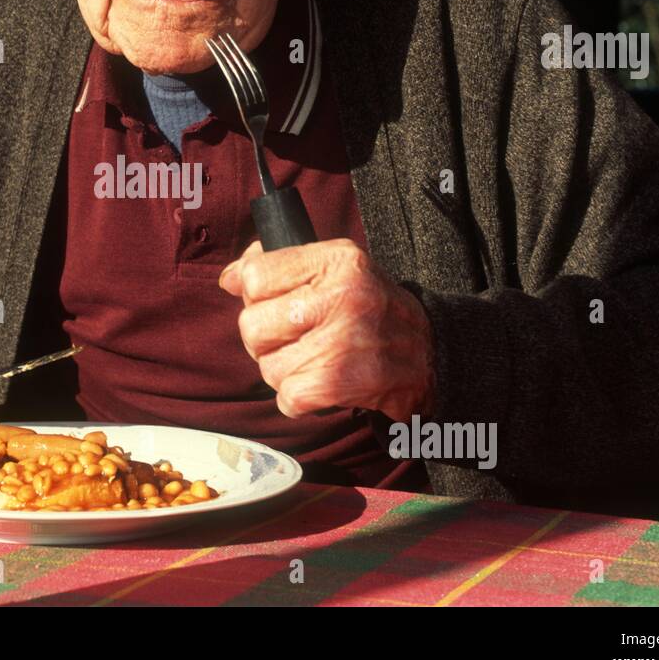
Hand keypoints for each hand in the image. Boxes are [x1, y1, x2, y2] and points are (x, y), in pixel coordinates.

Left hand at [218, 239, 435, 420]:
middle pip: (252, 324)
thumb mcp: (336, 269)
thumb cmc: (371, 309)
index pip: (255, 275)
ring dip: (284, 370)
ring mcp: (340, 342)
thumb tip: (229, 279)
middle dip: (266, 338)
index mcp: (337, 261)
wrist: (430, 354)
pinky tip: (322, 384)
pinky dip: (298, 398)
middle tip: (296, 338)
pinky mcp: (338, 383)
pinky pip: (285, 397)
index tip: (276, 302)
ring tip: (315, 360)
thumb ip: (280, 265)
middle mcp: (341, 297)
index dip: (256, 294)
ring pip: (266, 365)